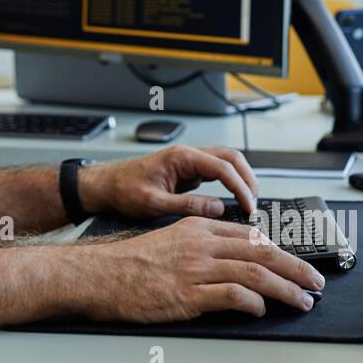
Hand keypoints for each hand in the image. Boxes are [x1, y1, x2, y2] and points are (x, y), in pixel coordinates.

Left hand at [80, 144, 257, 219]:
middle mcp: (188, 155)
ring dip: (242, 180)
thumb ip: (186, 205)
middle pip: (232, 159)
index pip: (222, 167)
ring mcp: (190, 162)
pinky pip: (218, 172)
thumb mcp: (153, 203)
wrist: (107, 186)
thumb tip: (217, 208)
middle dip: (248, 180)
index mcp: (181, 157)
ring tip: (249, 204)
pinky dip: (231, 183)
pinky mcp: (189, 172)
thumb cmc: (124, 190)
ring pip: (227, 163)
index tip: (249, 207)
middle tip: (254, 206)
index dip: (240, 187)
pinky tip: (235, 200)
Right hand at [83, 216, 324, 321]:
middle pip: (262, 252)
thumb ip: (202, 245)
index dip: (280, 251)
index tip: (296, 263)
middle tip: (315, 281)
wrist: (99, 275)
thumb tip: (233, 261)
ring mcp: (196, 269)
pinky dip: (253, 303)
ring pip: (255, 274)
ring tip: (301, 301)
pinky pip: (232, 295)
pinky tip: (261, 310)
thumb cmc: (131, 263)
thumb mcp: (171, 240)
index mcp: (198, 227)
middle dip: (295, 268)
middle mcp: (201, 244)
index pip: (251, 235)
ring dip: (285, 289)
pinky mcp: (188, 295)